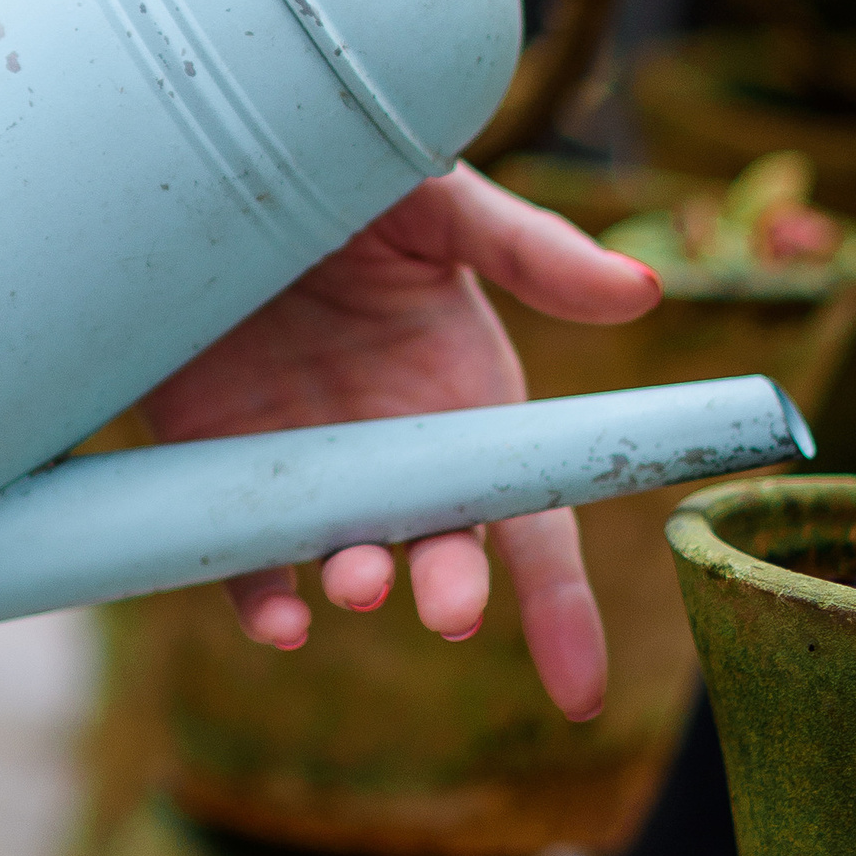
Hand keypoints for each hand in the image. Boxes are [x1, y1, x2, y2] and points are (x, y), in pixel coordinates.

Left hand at [138, 168, 662, 722]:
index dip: (562, 608)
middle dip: (451, 586)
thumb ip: (531, 253)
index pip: (534, 520)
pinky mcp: (221, 469)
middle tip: (447, 606)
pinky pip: (244, 558)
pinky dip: (261, 597)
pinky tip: (277, 618)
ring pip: (345, 557)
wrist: (213, 165)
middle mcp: (398, 457)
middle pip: (441, 549)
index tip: (581, 690)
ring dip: (354, 583)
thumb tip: (643, 288)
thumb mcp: (441, 204)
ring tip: (353, 581)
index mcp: (470, 408)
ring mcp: (311, 470)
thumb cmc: (345, 174)